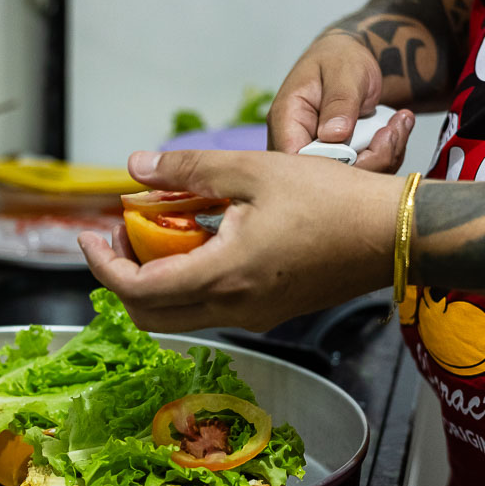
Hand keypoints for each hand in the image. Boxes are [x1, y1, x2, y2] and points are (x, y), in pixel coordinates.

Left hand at [78, 149, 403, 332]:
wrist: (395, 235)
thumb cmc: (330, 199)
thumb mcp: (253, 170)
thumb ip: (188, 171)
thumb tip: (135, 166)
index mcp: (222, 277)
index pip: (136, 291)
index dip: (102, 267)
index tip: (90, 237)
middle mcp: (232, 309)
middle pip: (150, 316)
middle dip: (121, 280)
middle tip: (118, 238)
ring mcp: (252, 318)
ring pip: (179, 316)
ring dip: (154, 284)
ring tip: (155, 235)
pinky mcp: (268, 314)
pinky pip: (210, 309)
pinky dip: (186, 285)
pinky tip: (198, 245)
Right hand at [267, 33, 414, 172]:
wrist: (347, 61)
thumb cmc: (339, 58)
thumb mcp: (343, 70)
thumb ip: (338, 101)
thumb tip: (332, 135)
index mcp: (286, 121)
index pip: (297, 161)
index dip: (334, 164)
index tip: (372, 142)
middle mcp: (297, 146)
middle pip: (326, 178)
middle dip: (370, 160)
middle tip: (395, 130)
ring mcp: (317, 158)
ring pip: (350, 180)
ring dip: (385, 157)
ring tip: (401, 123)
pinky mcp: (338, 164)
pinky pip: (363, 173)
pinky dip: (387, 155)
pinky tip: (398, 128)